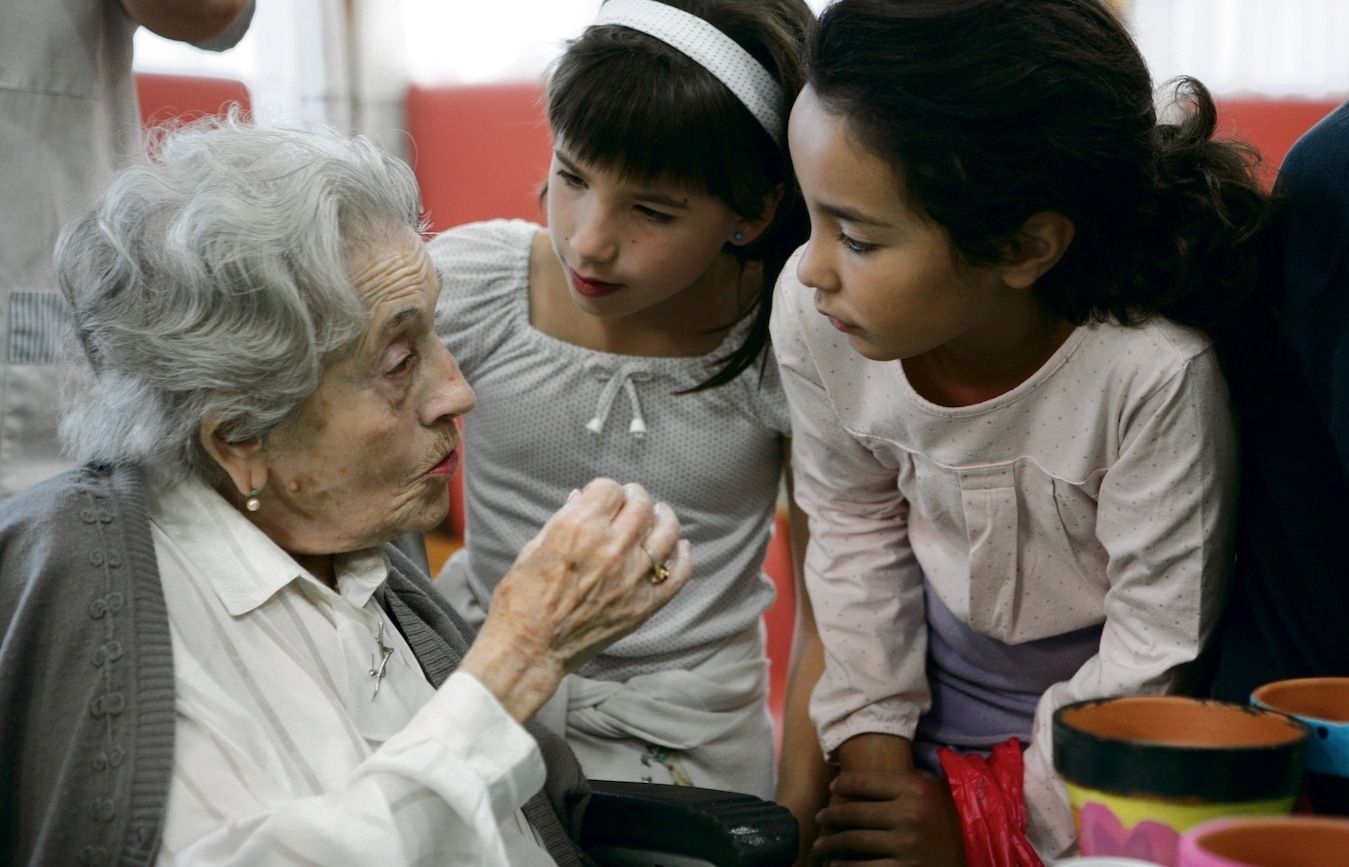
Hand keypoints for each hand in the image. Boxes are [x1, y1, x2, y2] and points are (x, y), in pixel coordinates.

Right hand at [460, 479, 690, 720]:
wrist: (529, 649)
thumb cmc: (522, 599)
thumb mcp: (533, 548)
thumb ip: (563, 520)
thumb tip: (581, 497)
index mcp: (578, 529)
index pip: (610, 488)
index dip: (605, 490)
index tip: (602, 497)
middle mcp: (610, 548)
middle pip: (641, 505)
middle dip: (635, 497)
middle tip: (631, 500)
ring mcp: (631, 577)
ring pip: (666, 533)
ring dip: (663, 518)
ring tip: (659, 515)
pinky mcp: (644, 604)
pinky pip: (677, 575)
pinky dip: (683, 557)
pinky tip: (681, 547)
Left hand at [812, 768, 964, 866]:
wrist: (974, 860)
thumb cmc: (950, 824)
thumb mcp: (935, 793)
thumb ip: (909, 778)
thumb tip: (873, 761)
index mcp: (915, 789)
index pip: (865, 782)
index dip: (843, 784)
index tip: (833, 788)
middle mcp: (910, 814)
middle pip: (853, 812)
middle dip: (829, 817)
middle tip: (820, 819)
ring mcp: (906, 845)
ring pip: (852, 841)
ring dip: (830, 844)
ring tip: (821, 844)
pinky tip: (836, 865)